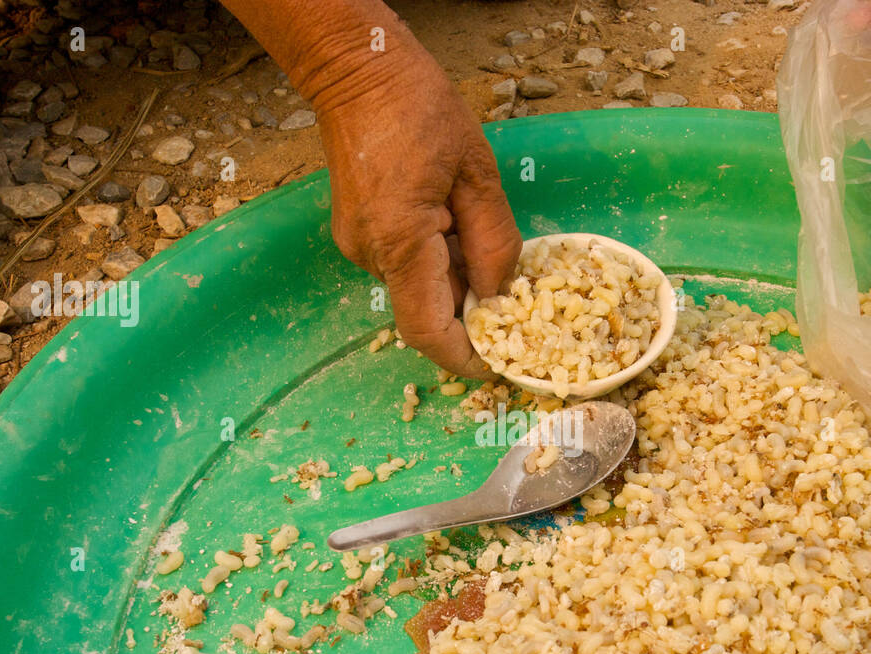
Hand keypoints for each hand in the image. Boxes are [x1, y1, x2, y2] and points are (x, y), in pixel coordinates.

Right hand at [315, 52, 520, 378]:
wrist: (356, 71)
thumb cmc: (417, 108)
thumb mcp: (476, 171)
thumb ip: (493, 242)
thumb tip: (502, 296)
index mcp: (400, 241)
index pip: (428, 331)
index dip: (464, 357)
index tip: (498, 364)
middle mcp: (371, 254)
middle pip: (427, 311)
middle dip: (471, 309)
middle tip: (514, 290)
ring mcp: (360, 246)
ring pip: (419, 287)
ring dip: (456, 278)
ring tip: (478, 229)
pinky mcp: (359, 234)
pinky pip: (406, 264)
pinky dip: (438, 258)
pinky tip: (453, 220)